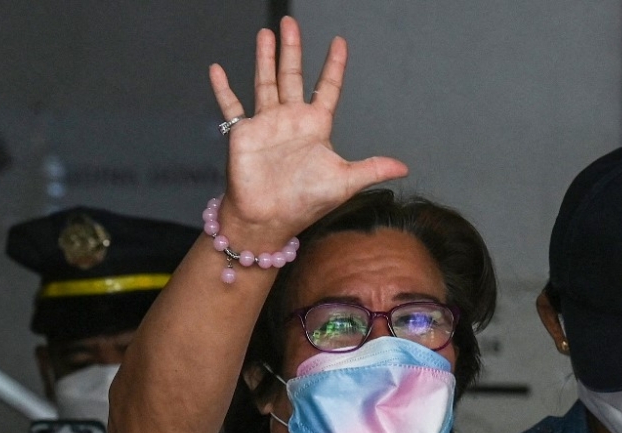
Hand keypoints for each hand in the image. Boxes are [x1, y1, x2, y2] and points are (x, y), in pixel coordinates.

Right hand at [211, 17, 408, 241]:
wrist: (269, 220)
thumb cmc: (305, 203)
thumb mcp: (344, 182)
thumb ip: (372, 169)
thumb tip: (404, 168)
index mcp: (316, 127)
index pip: (327, 88)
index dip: (334, 66)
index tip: (339, 43)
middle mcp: (291, 121)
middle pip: (293, 76)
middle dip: (293, 50)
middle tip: (291, 23)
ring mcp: (266, 125)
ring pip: (266, 82)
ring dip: (265, 58)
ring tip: (266, 34)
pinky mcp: (244, 133)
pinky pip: (232, 106)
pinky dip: (224, 89)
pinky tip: (217, 69)